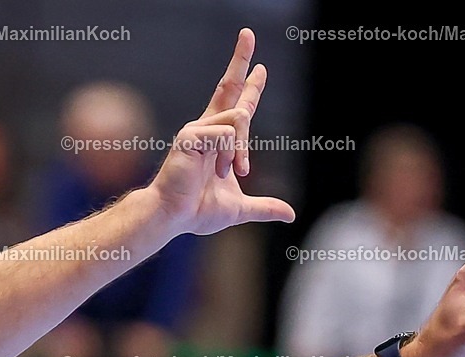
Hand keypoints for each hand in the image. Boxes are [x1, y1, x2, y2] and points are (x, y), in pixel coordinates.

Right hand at [147, 28, 295, 235]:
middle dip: (240, 59)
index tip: (260, 67)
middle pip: (228, 86)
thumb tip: (290, 215)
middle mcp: (206, 127)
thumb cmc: (197, 211)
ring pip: (240, 120)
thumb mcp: (240, 208)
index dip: (250, 86)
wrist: (175, 217)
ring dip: (240, 152)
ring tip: (224, 172)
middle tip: (248, 32)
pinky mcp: (190, 134)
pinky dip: (227, 155)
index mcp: (217, 139)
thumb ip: (264, 207)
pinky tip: (213, 169)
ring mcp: (197, 128)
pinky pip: (226, 133)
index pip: (236, 105)